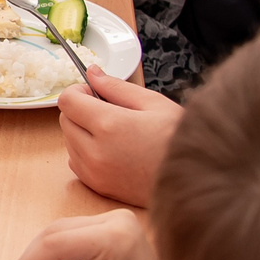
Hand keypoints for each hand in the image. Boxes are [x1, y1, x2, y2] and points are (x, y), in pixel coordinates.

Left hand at [57, 69, 182, 207]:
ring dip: (82, 132)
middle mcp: (95, 150)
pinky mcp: (98, 186)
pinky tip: (111, 149)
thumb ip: (117, 87)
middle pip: (65, 120)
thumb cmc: (179, 140)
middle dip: (80, 110)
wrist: (194, 180)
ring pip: (69, 142)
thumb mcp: (154, 103)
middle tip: (107, 110)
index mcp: (109, 125)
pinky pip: (76, 162)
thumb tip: (92, 72)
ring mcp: (95, 172)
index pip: (68, 100)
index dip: (78, 91)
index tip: (94, 92)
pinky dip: (85, 152)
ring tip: (114, 132)